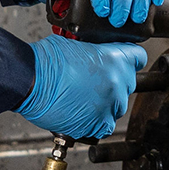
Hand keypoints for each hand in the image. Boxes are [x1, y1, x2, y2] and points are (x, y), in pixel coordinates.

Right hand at [19, 35, 146, 140]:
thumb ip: (95, 51)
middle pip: (128, 83)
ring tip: (85, 98)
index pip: (138, 57)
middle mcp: (117, 83)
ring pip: (118, 106)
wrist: (30, 80)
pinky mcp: (97, 124)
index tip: (122, 62)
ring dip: (106, 102)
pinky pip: (105, 126)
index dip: (129, 58)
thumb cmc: (46, 61)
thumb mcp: (77, 43)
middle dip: (113, 82)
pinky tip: (84, 113)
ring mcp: (108, 106)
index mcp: (115, 59)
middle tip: (93, 81)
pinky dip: (97, 121)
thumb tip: (96, 56)